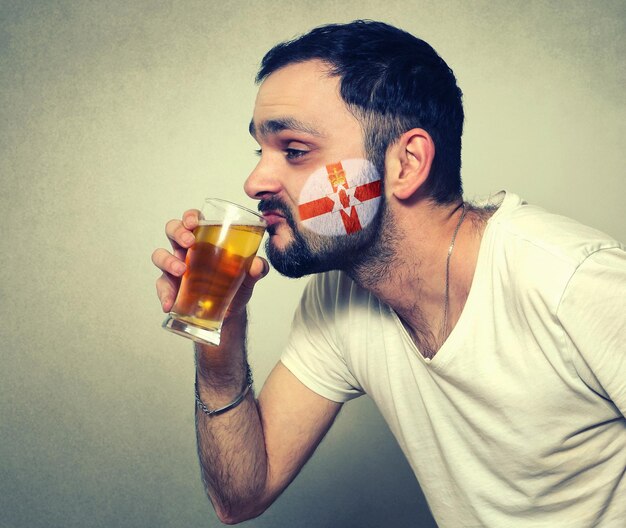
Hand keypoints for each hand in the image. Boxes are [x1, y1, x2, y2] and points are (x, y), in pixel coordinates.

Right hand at [152, 209, 269, 313]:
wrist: (230, 313)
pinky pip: (162, 287)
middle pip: (172, 230)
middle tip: (189, 242)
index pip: (193, 220)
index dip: (190, 216)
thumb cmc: (236, 285)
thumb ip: (257, 269)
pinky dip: (165, 295)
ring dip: (168, 261)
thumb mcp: (249, 276)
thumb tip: (257, 265)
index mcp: (205, 240)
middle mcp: (187, 250)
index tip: (194, 222)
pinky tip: (170, 304)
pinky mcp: (171, 288)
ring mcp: (175, 268)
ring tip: (181, 271)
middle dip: (177, 232)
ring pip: (160, 255)